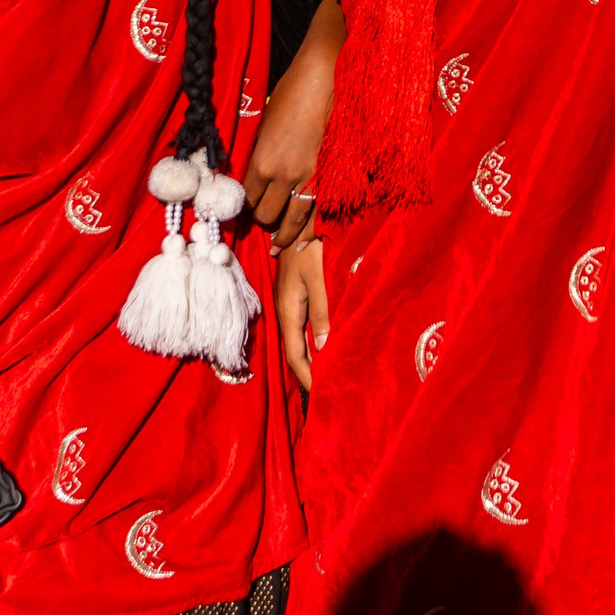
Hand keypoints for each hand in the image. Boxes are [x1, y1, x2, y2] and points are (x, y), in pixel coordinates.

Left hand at [247, 0, 339, 253]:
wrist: (329, 75)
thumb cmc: (294, 90)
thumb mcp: (266, 121)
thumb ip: (261, 150)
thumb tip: (256, 169)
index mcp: (262, 160)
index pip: (246, 196)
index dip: (244, 204)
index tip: (245, 207)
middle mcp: (284, 175)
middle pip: (266, 214)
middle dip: (263, 219)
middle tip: (263, 219)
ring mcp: (311, 178)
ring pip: (293, 220)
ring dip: (283, 235)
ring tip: (278, 246)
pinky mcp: (332, 176)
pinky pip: (318, 212)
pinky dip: (309, 231)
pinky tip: (303, 242)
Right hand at [277, 239, 328, 391]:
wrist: (297, 218)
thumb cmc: (309, 246)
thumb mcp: (319, 277)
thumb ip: (323, 311)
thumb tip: (324, 347)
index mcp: (289, 311)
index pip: (296, 356)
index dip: (308, 377)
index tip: (321, 397)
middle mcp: (286, 311)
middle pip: (296, 351)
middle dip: (309, 373)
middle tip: (328, 393)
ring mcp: (290, 302)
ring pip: (299, 339)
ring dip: (311, 359)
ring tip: (327, 376)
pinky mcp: (296, 294)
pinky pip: (303, 327)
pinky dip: (312, 342)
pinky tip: (324, 346)